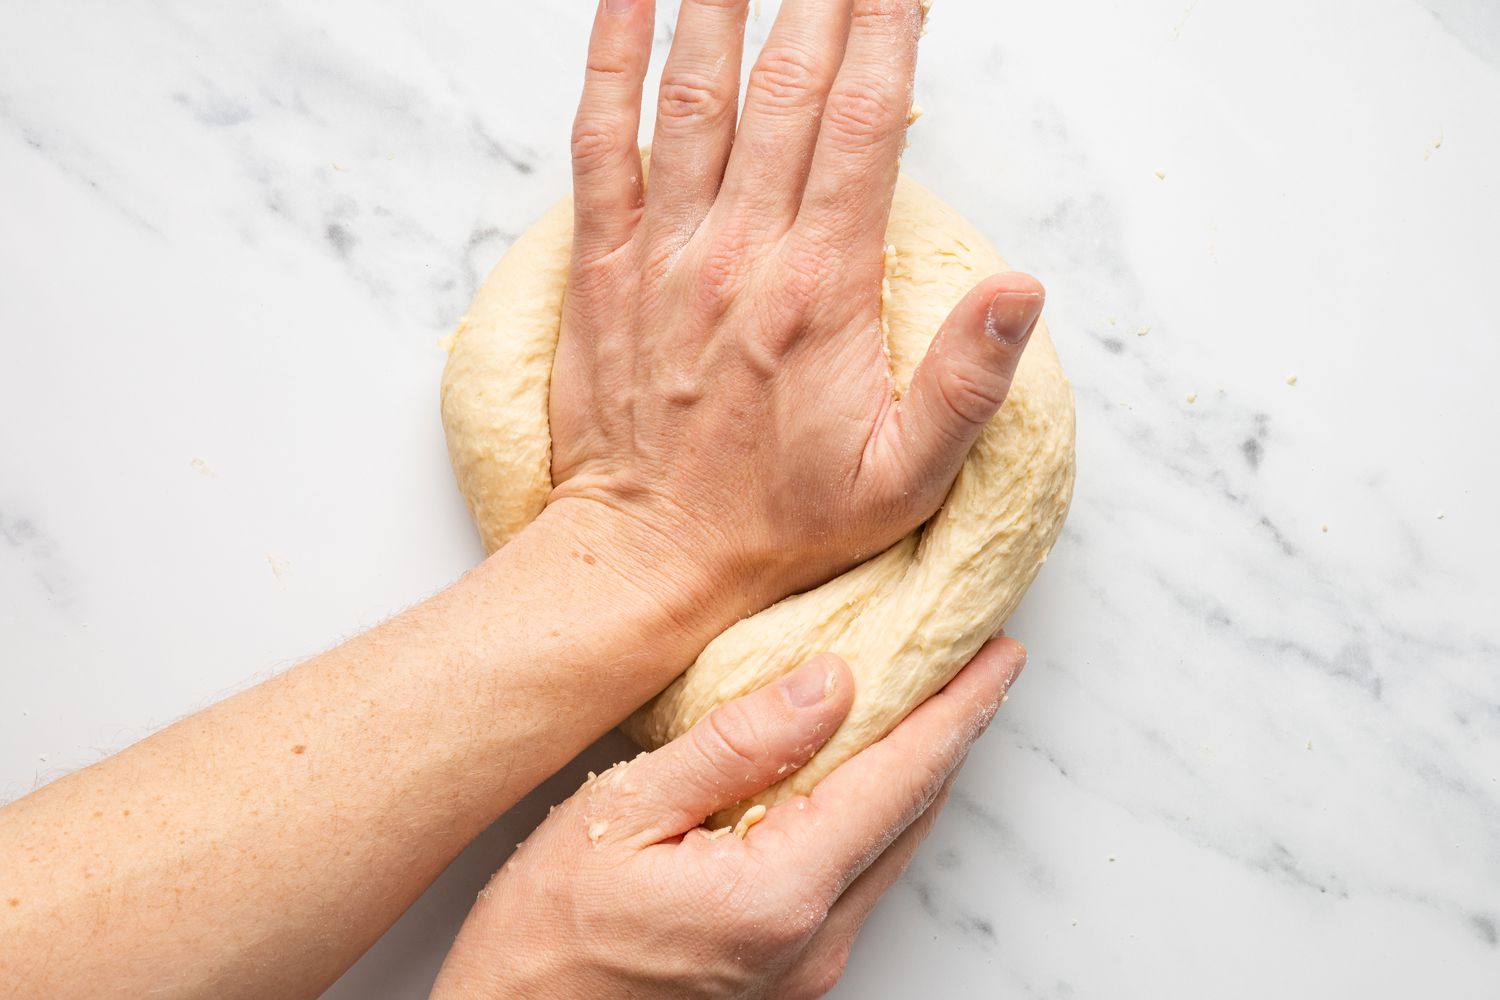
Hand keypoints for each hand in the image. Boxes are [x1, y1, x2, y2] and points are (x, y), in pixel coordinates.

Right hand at [430, 638, 1025, 999]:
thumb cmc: (543, 938)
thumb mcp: (623, 814)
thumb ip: (736, 746)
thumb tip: (832, 682)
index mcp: (781, 894)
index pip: (900, 779)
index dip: (960, 708)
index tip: (1001, 653)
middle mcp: (813, 941)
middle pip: (912, 816)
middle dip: (951, 733)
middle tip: (974, 661)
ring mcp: (805, 969)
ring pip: (888, 849)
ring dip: (915, 773)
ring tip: (929, 705)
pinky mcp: (785, 979)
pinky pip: (854, 879)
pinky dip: (871, 815)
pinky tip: (855, 776)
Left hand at [548, 0, 1044, 616]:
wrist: (652, 559)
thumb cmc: (782, 523)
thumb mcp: (906, 478)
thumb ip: (967, 381)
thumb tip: (1024, 289)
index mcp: (821, 290)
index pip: (865, 125)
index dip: (890, 34)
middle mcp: (741, 253)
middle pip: (788, 86)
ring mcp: (665, 252)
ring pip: (693, 93)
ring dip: (720, 2)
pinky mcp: (605, 266)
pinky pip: (598, 142)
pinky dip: (609, 60)